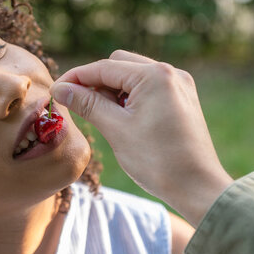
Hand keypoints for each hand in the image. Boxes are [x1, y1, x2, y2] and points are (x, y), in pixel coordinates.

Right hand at [50, 50, 233, 225]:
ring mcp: (179, 85)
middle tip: (79, 105)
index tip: (55, 90)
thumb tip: (60, 89)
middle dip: (95, 82)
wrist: (197, 187)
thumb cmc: (157, 161)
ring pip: (133, 76)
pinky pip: (148, 88)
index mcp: (154, 76)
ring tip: (102, 116)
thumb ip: (87, 104)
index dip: (75, 78)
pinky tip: (122, 118)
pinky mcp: (182, 99)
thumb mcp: (116, 129)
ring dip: (112, 91)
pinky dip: (129, 98)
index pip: (104, 68)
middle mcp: (170, 73)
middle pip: (119, 65)